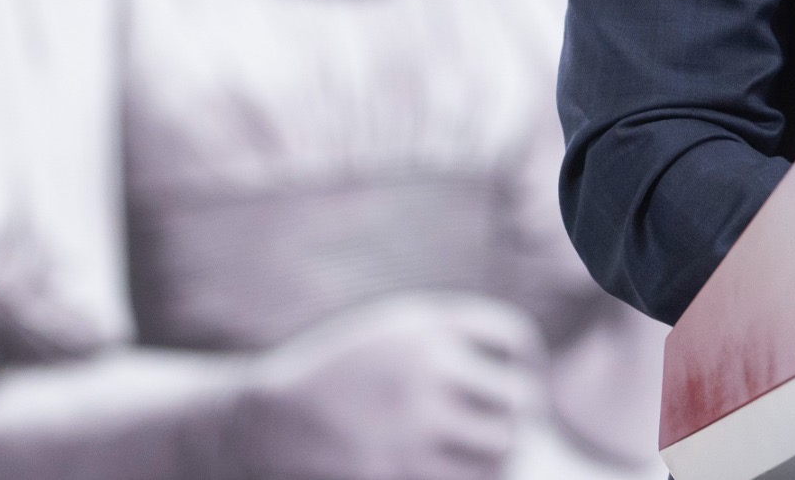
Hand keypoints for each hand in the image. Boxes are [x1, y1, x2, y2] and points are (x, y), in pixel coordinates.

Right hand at [224, 293, 545, 479]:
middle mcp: (421, 373)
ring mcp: (408, 429)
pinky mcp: (393, 475)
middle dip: (518, 415)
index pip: (515, 339)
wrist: (266, 424)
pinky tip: (459, 472)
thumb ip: (457, 336)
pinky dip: (471, 479)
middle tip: (507, 425)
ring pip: (499, 452)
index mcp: (424, 329)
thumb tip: (528, 373)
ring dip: (499, 455)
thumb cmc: (344, 373)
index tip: (514, 377)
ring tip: (487, 454)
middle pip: (517, 401)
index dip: (525, 361)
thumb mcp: (395, 331)